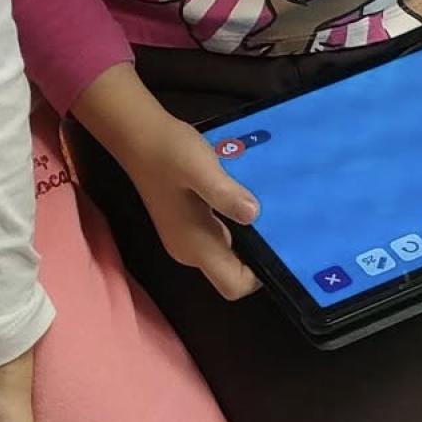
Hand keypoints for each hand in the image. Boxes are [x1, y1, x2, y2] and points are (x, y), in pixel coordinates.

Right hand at [74, 63, 259, 303]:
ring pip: (228, 255)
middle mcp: (190, 252)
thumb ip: (224, 194)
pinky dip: (237, 227)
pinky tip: (247, 202)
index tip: (279, 247)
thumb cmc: (168, 152)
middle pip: (233, 273)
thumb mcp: (200, 168)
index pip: (233, 286)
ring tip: (271, 213)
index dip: (258, 277)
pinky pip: (220, 238)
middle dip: (258, 256)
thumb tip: (253, 214)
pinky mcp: (187, 226)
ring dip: (249, 239)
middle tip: (283, 227)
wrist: (138, 135)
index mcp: (195, 246)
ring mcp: (187, 240)